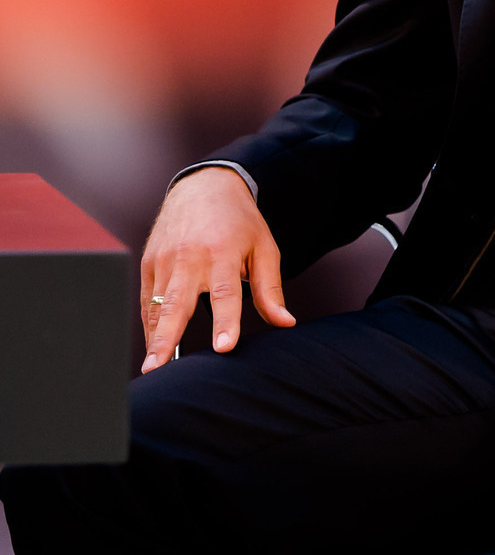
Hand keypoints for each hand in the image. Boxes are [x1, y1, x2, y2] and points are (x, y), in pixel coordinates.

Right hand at [138, 167, 293, 372]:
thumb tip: (285, 322)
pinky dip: (148, 323)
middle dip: (167, 338)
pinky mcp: (149, 262)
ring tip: (151, 368)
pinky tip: (151, 346)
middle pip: (178, 303)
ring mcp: (164, 259)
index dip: (225, 322)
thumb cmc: (239, 221)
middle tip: (160, 369)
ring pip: (157, 304)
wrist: (204, 186)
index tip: (224, 348)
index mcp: (222, 252)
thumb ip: (270, 289)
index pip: (225, 293)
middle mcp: (189, 257)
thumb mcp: (264, 248)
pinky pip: (147, 298)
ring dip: (153, 338)